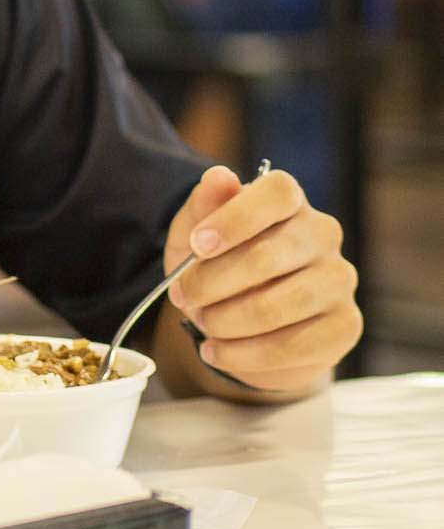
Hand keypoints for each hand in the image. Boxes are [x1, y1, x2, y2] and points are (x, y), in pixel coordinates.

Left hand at [164, 165, 361, 390]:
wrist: (239, 320)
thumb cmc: (216, 264)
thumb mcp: (194, 232)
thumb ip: (204, 205)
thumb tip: (219, 176)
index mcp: (289, 202)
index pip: (277, 194)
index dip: (234, 218)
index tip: (197, 245)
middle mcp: (323, 235)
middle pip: (269, 256)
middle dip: (212, 283)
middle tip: (183, 296)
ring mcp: (339, 280)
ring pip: (279, 306)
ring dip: (226, 320)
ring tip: (202, 323)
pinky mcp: (345, 325)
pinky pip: (293, 346)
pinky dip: (243, 353)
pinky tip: (216, 350)